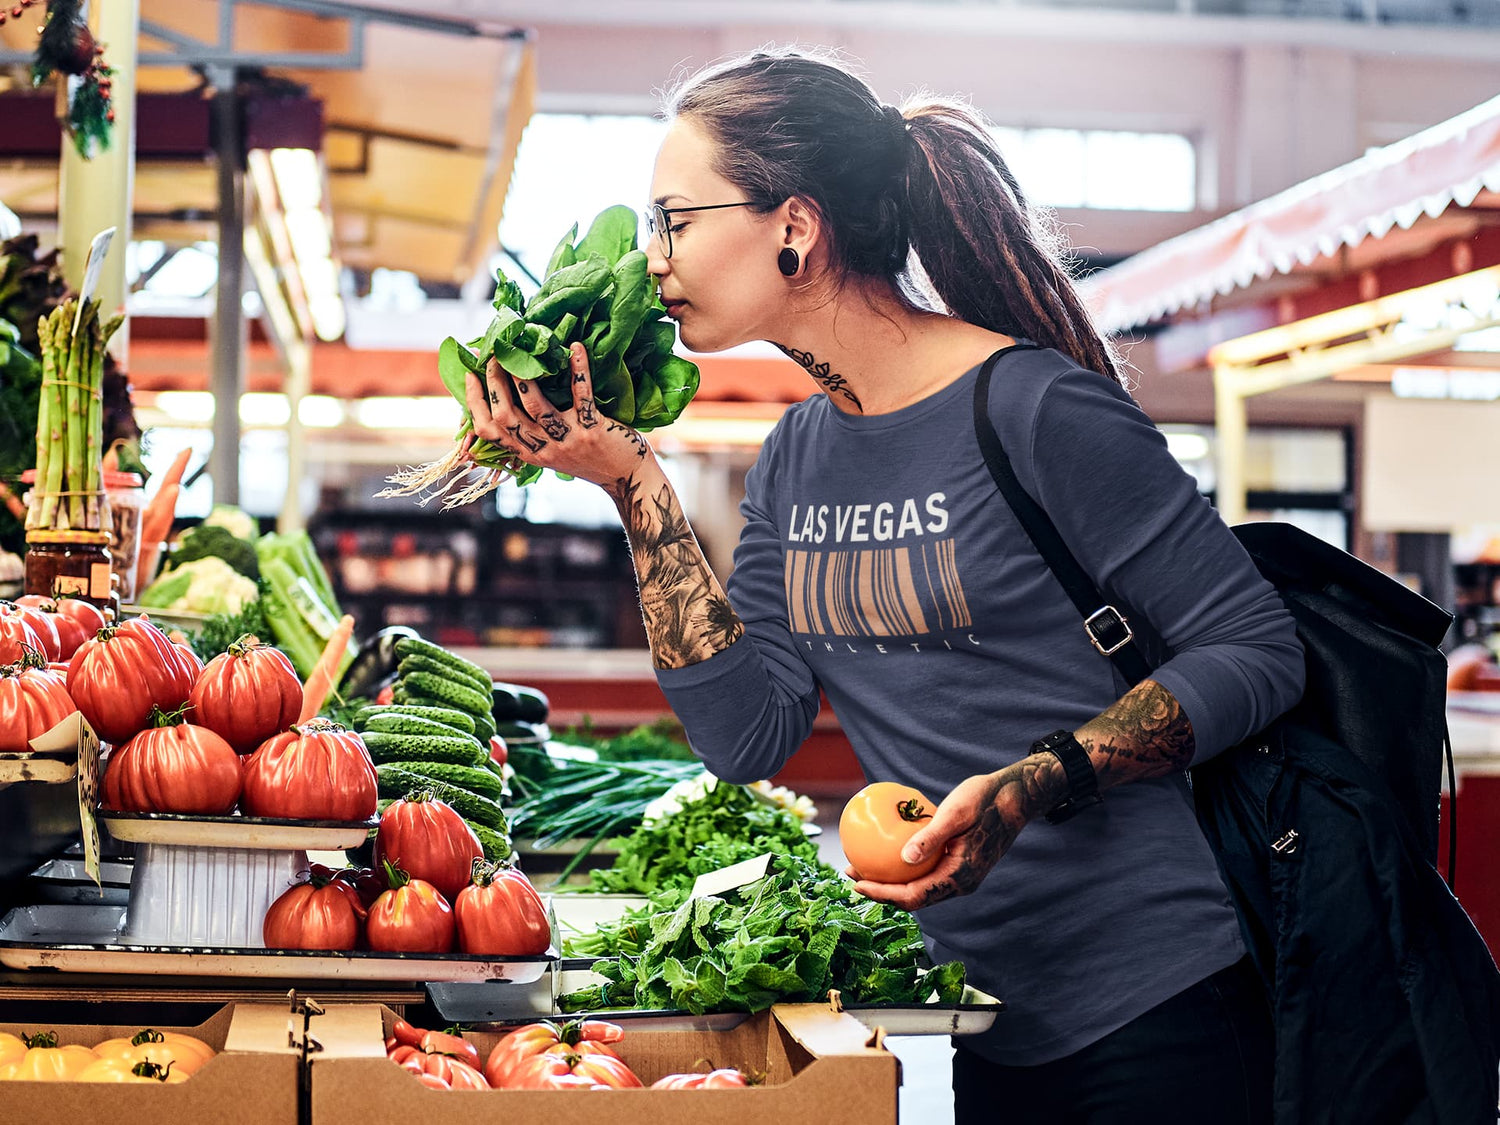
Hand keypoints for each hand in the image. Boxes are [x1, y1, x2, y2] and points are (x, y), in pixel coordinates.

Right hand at [464, 343, 654, 488]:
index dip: (475, 403)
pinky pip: (580, 395)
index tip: (471, 375)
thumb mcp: (551, 452)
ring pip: (536, 407)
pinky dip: (577, 369)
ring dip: (523, 377)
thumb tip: (506, 399)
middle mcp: (543, 449)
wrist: (626, 475)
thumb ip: (530, 433)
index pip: (489, 431)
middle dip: (494, 383)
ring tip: (520, 352)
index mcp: (528, 453)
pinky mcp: (592, 430)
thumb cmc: (587, 456)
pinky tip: (575, 348)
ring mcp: (567, 440)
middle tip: (494, 355)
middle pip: (505, 417)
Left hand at [851, 754, 1066, 910]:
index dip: (882, 894)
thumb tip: (903, 858)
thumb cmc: (985, 800)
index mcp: (959, 876)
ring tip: (864, 865)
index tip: (857, 883)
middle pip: (914, 898)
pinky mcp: (960, 866)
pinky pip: (928, 875)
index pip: (913, 896)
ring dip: (891, 882)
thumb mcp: (955, 813)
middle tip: (852, 873)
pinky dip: (906, 870)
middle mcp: (960, 883)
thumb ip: (931, 837)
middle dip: (881, 891)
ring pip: (920, 889)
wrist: (1016, 798)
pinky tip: (888, 853)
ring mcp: (961, 877)